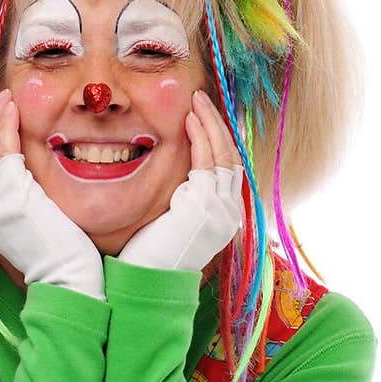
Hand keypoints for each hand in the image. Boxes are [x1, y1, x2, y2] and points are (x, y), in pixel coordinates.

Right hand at [0, 89, 105, 301]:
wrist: (65, 280)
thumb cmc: (55, 256)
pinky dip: (7, 127)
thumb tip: (21, 177)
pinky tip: (15, 111)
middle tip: (1, 100)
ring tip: (8, 99)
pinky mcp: (12, 197)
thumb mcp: (27, 223)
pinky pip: (3, 152)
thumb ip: (17, 198)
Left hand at [116, 90, 243, 273]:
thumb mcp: (172, 221)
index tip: (202, 118)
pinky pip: (209, 160)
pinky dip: (201, 137)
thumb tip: (178, 179)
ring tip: (196, 102)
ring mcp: (221, 209)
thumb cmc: (151, 257)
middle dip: (218, 126)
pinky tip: (190, 120)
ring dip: (211, 124)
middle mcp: (229, 214)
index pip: (228, 169)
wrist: (147, 280)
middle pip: (232, 157)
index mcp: (223, 218)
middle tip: (201, 100)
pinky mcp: (206, 204)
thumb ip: (182, 199)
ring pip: (225, 154)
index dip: (218, 140)